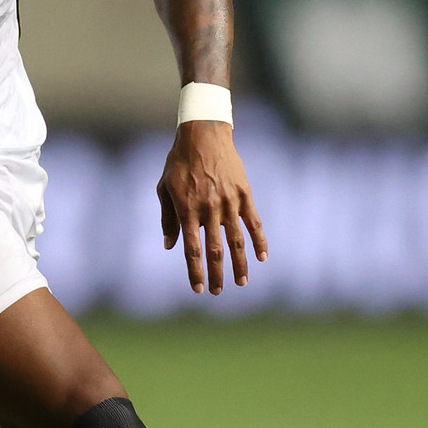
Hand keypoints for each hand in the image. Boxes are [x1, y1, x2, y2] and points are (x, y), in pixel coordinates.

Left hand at [157, 121, 267, 294]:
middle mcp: (209, 209)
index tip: (198, 288)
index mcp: (187, 210)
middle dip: (217, 274)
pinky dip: (259, 240)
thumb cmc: (178, 163)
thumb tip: (169, 246)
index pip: (192, 249)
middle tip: (219, 292)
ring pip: (236, 240)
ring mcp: (229, 202)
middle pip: (215, 250)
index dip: (195, 271)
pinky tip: (263, 258)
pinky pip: (254, 222)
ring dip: (240, 264)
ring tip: (242, 282)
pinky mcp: (244, 194)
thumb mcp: (164, 188)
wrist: (203, 135)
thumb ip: (168, 218)